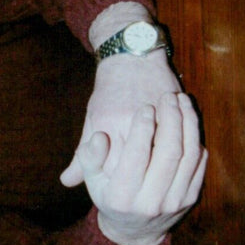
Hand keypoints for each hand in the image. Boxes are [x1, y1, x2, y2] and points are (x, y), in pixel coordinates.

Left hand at [60, 48, 182, 189]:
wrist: (130, 54)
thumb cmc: (109, 90)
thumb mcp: (91, 119)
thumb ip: (83, 153)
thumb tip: (67, 182)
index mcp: (105, 126)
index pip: (113, 169)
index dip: (119, 182)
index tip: (125, 190)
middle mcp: (125, 121)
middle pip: (136, 163)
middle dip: (142, 178)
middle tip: (146, 187)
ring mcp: (148, 112)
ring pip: (157, 150)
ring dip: (162, 165)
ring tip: (164, 176)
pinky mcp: (167, 106)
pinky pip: (172, 134)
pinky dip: (175, 149)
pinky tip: (177, 160)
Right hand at [67, 91, 206, 244]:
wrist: (134, 230)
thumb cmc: (110, 196)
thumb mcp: (93, 179)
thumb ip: (89, 157)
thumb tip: (100, 137)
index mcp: (122, 196)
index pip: (136, 155)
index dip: (143, 128)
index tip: (146, 107)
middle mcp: (150, 202)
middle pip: (169, 152)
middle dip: (171, 119)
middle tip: (168, 98)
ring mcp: (173, 202)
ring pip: (189, 155)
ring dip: (189, 123)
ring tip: (182, 102)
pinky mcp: (190, 199)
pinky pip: (199, 164)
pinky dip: (196, 139)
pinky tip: (189, 121)